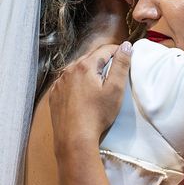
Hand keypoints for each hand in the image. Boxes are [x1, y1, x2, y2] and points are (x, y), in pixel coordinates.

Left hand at [50, 42, 131, 156]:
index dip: (118, 51)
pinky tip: (85, 92)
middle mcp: (69, 70)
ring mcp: (60, 82)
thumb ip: (121, 65)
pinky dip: (78, 81)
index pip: (105, 50)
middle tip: (116, 71)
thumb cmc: (98, 114)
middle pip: (90, 58)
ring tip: (100, 82)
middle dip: (104, 60)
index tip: (126, 57)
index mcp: (85, 66)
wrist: (75, 138)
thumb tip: (126, 46)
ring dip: (90, 70)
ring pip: (78, 69)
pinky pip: (68, 81)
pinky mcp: (55, 94)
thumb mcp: (115, 88)